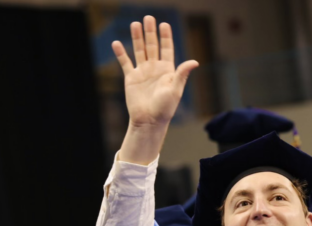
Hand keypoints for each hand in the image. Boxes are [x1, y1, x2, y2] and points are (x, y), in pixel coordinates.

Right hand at [112, 16, 198, 163]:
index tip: (164, 24)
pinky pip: (125, 63)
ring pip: (139, 51)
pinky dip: (121, 53)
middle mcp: (155, 69)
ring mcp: (142, 72)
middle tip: (148, 17)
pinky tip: (117, 43)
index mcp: (168, 70)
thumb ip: (182, 74)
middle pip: (152, 46)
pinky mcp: (131, 78)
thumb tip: (195, 61)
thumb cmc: (165, 108)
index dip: (165, 37)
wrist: (149, 121)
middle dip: (150, 32)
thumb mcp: (175, 90)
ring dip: (137, 37)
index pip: (167, 49)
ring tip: (135, 24)